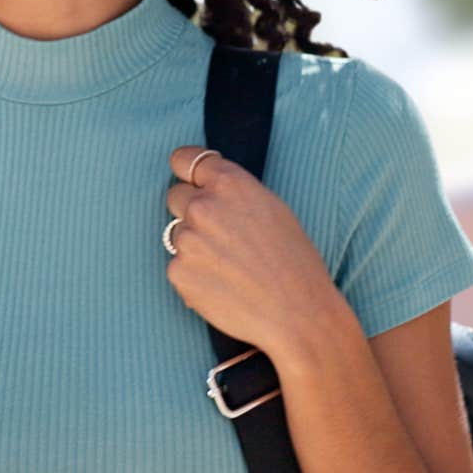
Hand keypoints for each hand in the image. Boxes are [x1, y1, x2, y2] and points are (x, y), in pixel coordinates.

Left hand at [162, 145, 347, 354]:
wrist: (297, 313)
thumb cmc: (293, 260)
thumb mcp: (272, 207)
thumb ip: (233, 192)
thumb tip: (205, 187)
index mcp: (229, 183)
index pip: (184, 159)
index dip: (186, 171)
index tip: (190, 180)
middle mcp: (203, 206)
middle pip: (175, 196)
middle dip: (190, 210)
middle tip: (220, 234)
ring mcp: (186, 240)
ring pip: (177, 234)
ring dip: (194, 246)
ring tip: (229, 266)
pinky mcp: (178, 272)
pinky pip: (177, 266)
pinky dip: (194, 275)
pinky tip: (223, 286)